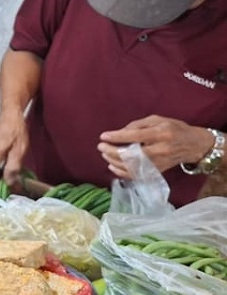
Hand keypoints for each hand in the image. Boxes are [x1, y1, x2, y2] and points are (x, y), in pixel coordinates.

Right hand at [0, 111, 30, 187]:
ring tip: (15, 178)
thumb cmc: (16, 132)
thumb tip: (9, 183)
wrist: (9, 117)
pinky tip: (9, 170)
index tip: (9, 191)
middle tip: (16, 186)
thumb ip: (12, 168)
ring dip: (0, 179)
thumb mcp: (19, 151)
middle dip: (0, 185)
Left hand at [98, 116, 215, 179]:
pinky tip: (112, 166)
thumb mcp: (158, 120)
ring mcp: (158, 163)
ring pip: (131, 166)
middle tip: (101, 146)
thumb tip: (119, 133)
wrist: (193, 145)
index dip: (117, 137)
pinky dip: (121, 172)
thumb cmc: (174, 128)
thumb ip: (137, 125)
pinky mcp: (157, 171)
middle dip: (112, 151)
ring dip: (114, 161)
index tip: (103, 136)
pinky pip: (136, 174)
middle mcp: (159, 149)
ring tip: (105, 154)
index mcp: (160, 134)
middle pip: (131, 154)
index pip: (135, 136)